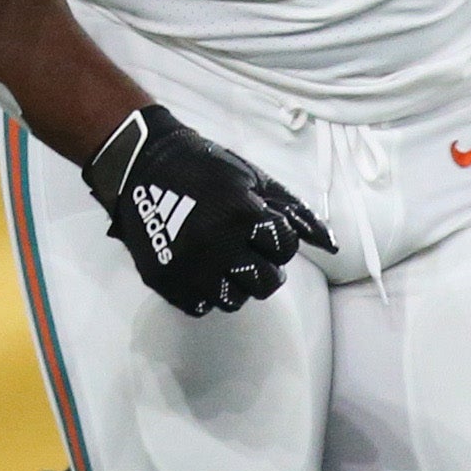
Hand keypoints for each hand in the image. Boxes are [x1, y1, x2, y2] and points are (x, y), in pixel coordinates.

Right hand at [83, 106, 333, 315]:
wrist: (140, 164)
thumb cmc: (203, 167)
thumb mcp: (254, 179)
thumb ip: (294, 211)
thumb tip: (330, 245)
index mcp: (242, 215)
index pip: (284, 248)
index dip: (276, 238)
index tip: (259, 227)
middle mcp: (218, 245)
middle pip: (265, 283)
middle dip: (262, 266)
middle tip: (245, 250)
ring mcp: (189, 267)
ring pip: (235, 300)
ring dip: (234, 282)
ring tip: (221, 260)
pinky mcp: (166, 281)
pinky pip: (201, 306)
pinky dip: (203, 291)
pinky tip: (198, 268)